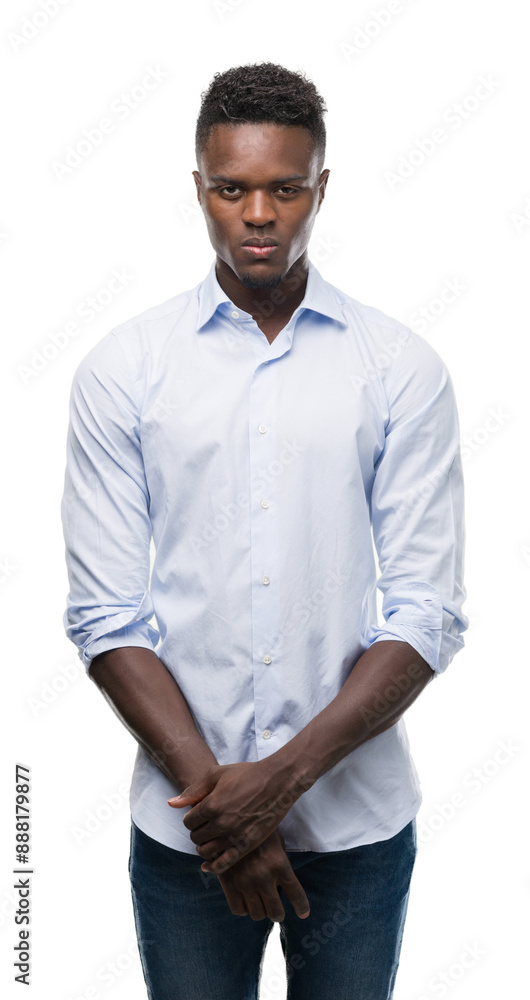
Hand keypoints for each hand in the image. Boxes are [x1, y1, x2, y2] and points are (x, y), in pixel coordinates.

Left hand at [167, 761, 300, 874]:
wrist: (277, 782)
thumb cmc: (247, 774)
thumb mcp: (217, 774)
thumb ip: (193, 790)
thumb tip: (171, 803)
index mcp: (212, 805)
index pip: (188, 822)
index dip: (191, 818)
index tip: (199, 815)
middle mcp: (221, 823)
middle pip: (195, 838)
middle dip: (198, 832)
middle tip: (206, 826)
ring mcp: (234, 836)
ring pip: (206, 852)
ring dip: (204, 846)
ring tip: (211, 839)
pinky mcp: (246, 846)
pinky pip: (223, 865)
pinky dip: (213, 867)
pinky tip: (209, 865)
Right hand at [213, 828, 310, 922]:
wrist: (230, 820)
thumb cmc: (258, 830)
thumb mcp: (277, 842)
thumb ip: (282, 863)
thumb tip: (285, 886)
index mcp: (280, 864)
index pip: (296, 894)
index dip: (302, 907)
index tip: (303, 913)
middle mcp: (264, 876)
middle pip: (276, 912)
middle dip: (278, 913)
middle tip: (276, 909)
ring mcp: (245, 882)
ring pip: (257, 914)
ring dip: (261, 911)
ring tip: (260, 902)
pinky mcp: (229, 884)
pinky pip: (239, 910)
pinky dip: (244, 908)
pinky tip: (245, 899)